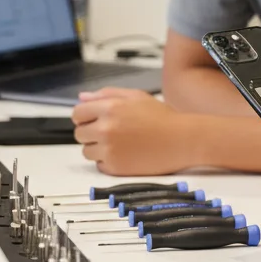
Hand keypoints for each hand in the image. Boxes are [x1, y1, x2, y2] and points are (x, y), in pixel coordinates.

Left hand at [72, 88, 189, 175]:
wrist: (183, 140)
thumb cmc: (163, 117)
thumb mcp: (137, 96)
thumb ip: (107, 94)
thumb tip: (82, 97)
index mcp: (110, 107)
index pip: (77, 113)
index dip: (85, 116)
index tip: (94, 120)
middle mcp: (106, 128)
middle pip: (79, 134)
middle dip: (92, 133)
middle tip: (113, 132)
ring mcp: (109, 149)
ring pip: (87, 151)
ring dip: (98, 148)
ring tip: (121, 144)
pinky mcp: (115, 167)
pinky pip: (99, 165)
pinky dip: (109, 161)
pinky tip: (127, 154)